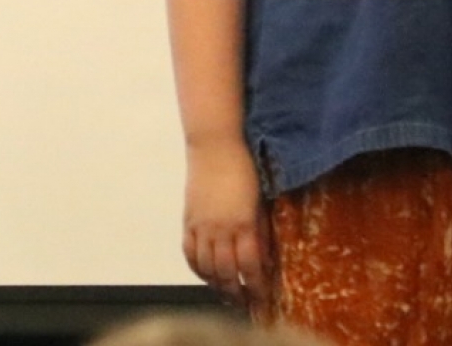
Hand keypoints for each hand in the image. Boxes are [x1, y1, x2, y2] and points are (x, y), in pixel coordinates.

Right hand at [182, 138, 270, 308]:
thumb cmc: (244, 169)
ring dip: (216, 285)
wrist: (215, 146)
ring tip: (226, 295)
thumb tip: (263, 259)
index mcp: (243, 224)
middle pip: (226, 272)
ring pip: (206, 267)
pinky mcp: (188, 219)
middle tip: (245, 306)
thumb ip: (260, 232)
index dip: (257, 287)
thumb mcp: (259, 202)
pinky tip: (205, 274)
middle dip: (236, 293)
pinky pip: (189, 251)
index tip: (263, 299)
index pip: (250, 267)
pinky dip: (196, 268)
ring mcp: (201, 225)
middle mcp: (220, 229)